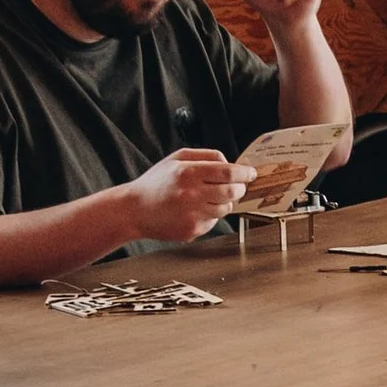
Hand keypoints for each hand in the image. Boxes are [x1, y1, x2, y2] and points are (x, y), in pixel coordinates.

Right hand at [129, 146, 252, 243]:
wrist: (134, 210)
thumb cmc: (157, 182)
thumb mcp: (177, 158)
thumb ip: (206, 156)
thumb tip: (231, 162)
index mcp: (188, 173)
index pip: (228, 173)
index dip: (245, 173)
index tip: (251, 173)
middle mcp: (191, 195)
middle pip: (232, 191)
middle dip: (240, 188)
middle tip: (237, 185)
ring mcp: (192, 215)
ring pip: (226, 208)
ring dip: (225, 201)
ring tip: (208, 196)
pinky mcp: (192, 231)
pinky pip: (213, 221)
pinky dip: (210, 214)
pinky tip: (194, 210)